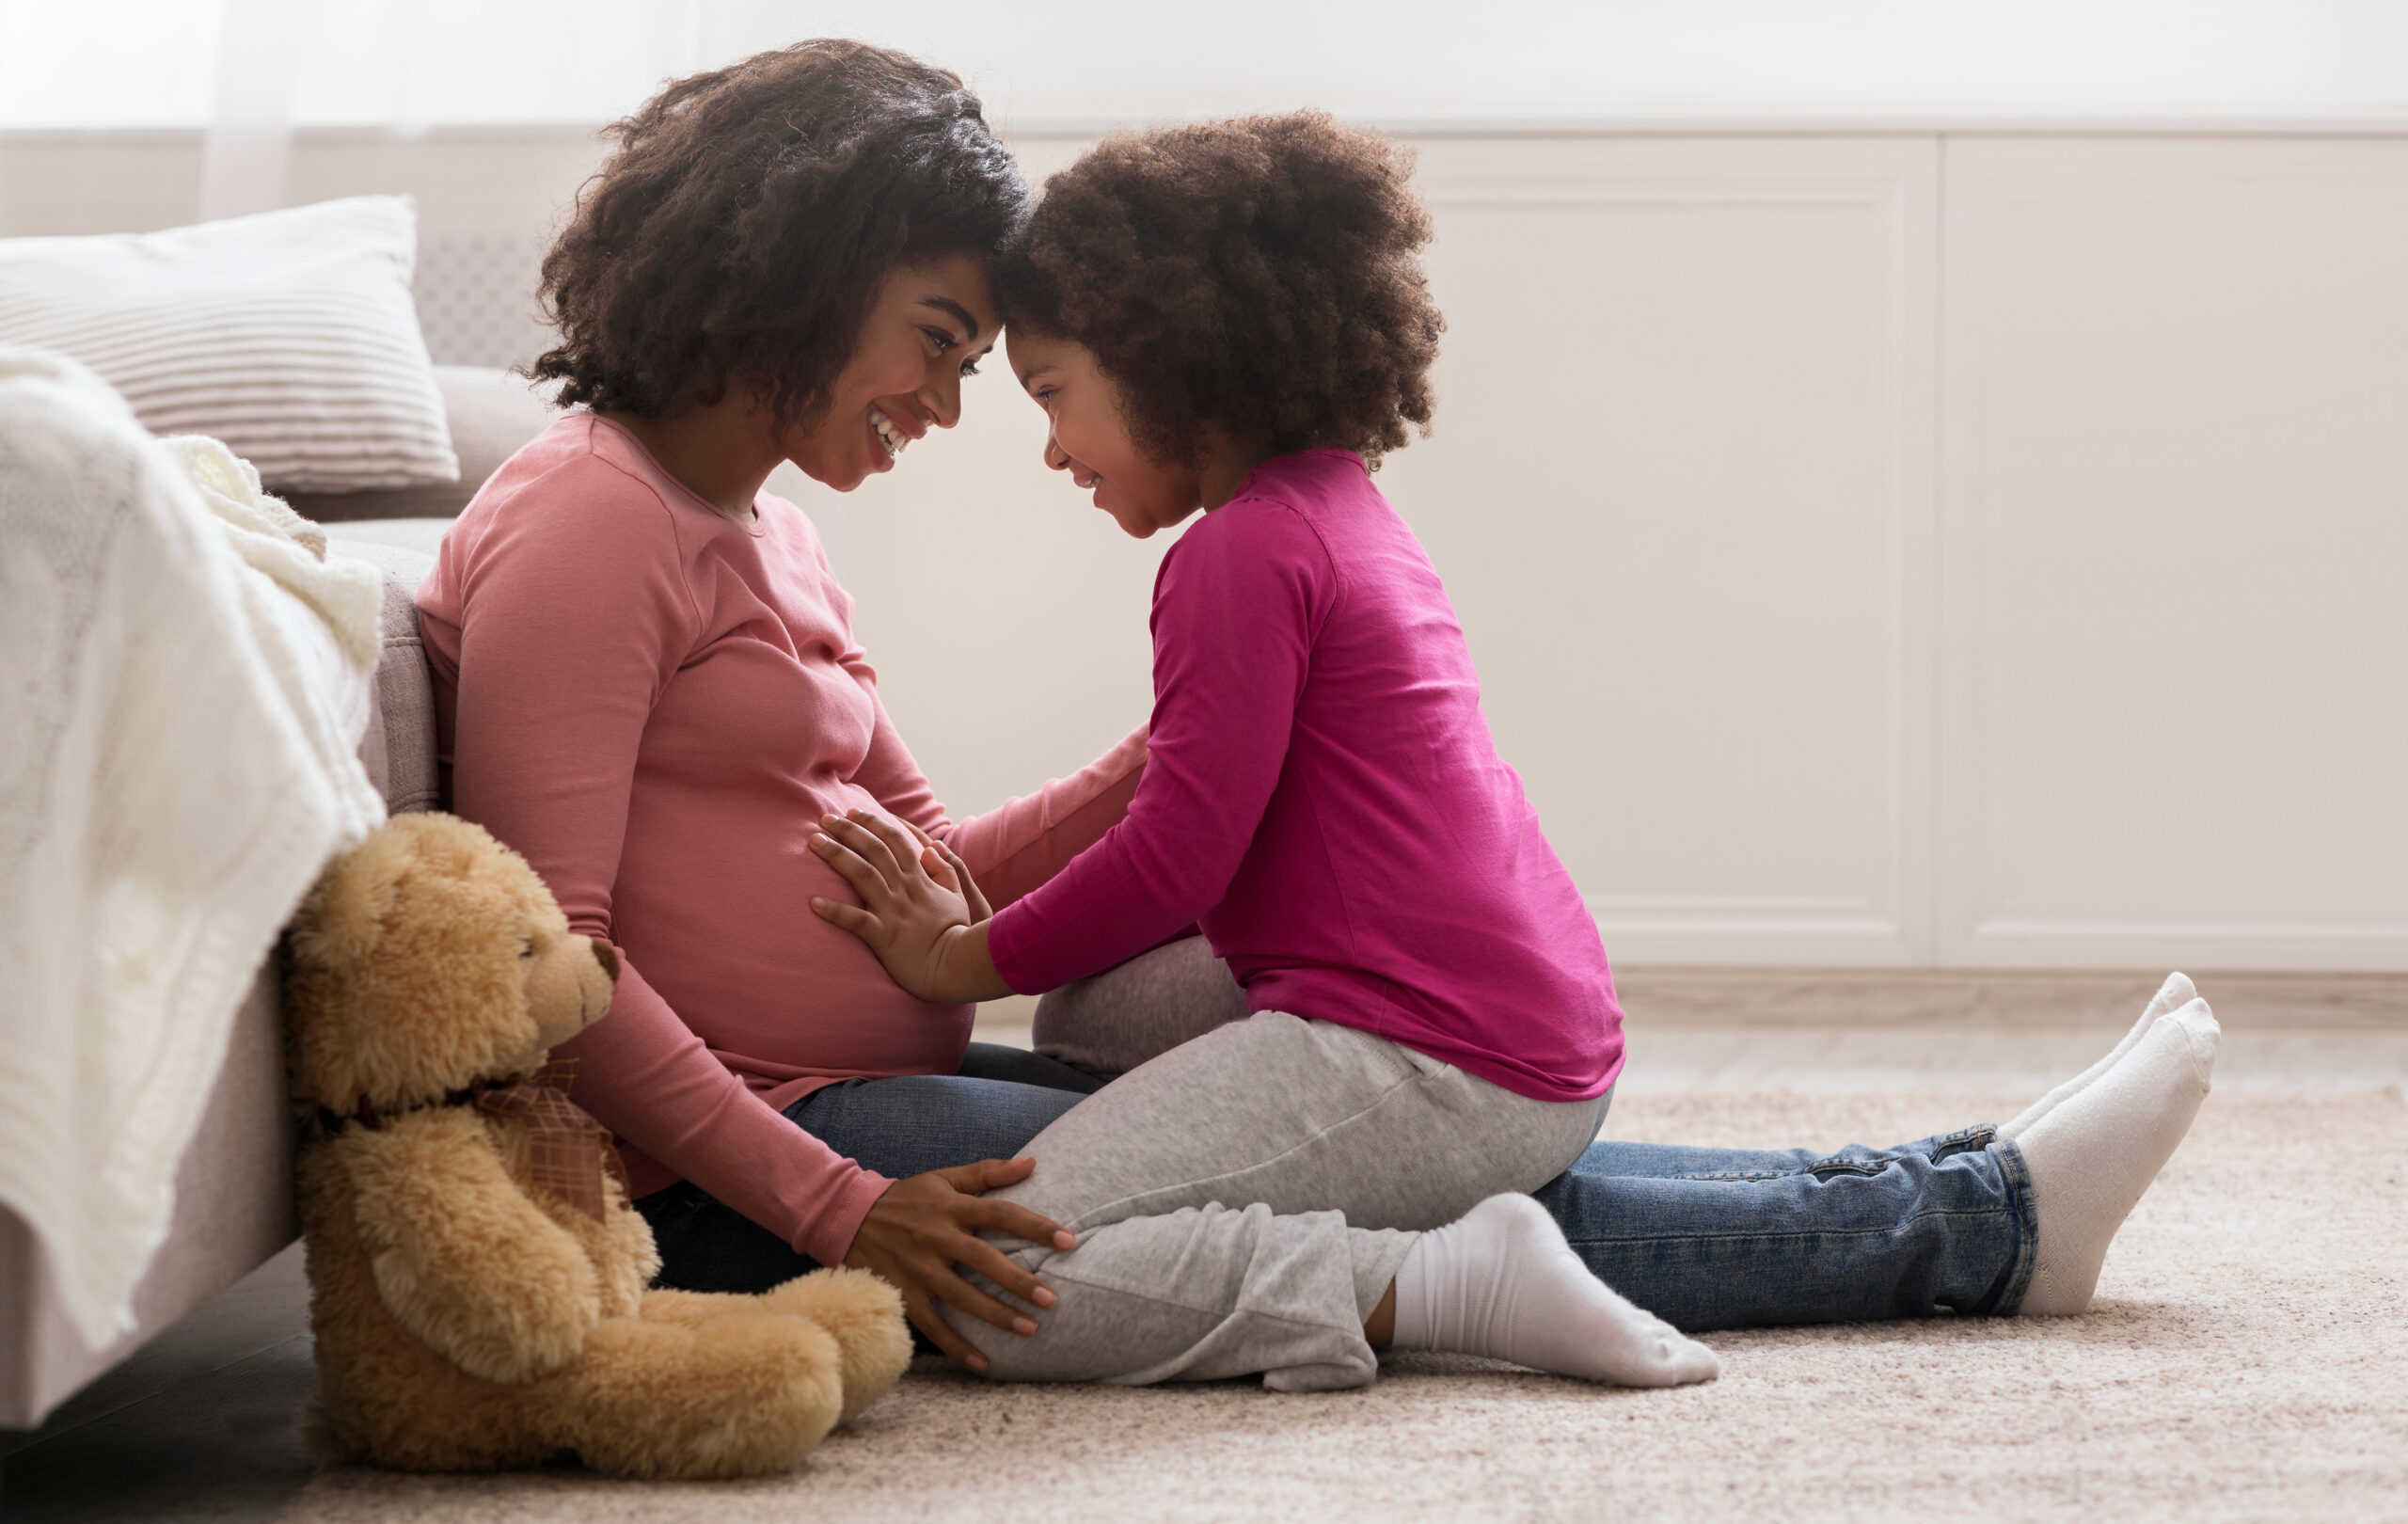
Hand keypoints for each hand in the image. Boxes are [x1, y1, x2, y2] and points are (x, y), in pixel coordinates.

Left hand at [809, 810, 1009, 1001]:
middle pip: (874, 850)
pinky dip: (834, 911)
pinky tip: (814, 902)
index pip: (896, 840)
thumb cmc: (956, 932)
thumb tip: (932, 847)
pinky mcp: (884, 936)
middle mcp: (904, 889)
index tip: (853, 812)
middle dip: (849, 831)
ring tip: (814, 842)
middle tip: (825, 819)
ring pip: (862, 875)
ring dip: (836, 855)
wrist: (956, 965)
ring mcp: (893, 911)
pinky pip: (855, 921)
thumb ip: (947, 869)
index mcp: (920, 879)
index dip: (874, 823)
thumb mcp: (958, 895)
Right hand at [841, 1159, 1078, 1370]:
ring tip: (1029, 1329)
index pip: (1001, 1213)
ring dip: (995, 1314)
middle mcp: (937, 1237)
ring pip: (960, 1295)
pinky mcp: (902, 1292)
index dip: (1036, 1226)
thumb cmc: (906, 1198)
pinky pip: (930, 1324)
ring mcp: (918, 1268)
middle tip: (1051, 1299)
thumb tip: (1032, 1162)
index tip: (1069, 1241)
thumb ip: (987, 1172)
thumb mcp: (943, 1178)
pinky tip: (982, 1362)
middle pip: (983, 1259)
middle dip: (1018, 1280)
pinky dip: (954, 1345)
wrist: (847, 1215)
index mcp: (952, 1207)